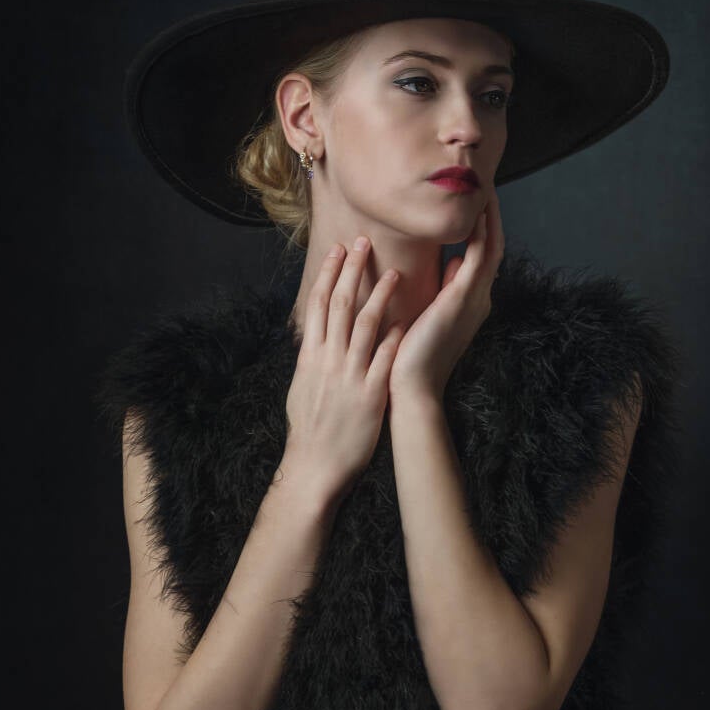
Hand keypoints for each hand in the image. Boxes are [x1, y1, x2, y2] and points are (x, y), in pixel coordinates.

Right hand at [283, 239, 404, 502]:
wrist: (314, 467)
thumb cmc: (309, 431)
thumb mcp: (302, 388)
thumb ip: (312, 360)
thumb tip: (314, 338)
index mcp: (310, 356)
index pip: (319, 305)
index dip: (328, 275)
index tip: (337, 250)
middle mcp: (328, 360)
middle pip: (341, 305)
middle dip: (352, 271)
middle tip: (363, 242)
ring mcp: (350, 376)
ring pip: (365, 326)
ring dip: (380, 296)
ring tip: (394, 272)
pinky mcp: (369, 395)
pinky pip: (384, 360)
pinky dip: (394, 338)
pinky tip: (406, 320)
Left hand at [388, 188, 504, 401]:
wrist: (411, 388)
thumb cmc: (412, 356)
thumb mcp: (433, 315)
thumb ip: (446, 288)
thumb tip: (455, 262)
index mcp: (471, 302)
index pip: (484, 254)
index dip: (484, 226)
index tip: (477, 200)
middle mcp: (479, 298)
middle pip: (494, 245)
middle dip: (491, 215)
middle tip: (486, 182)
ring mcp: (474, 299)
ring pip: (491, 246)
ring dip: (489, 216)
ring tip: (486, 187)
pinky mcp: (462, 299)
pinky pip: (478, 256)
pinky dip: (480, 232)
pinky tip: (475, 210)